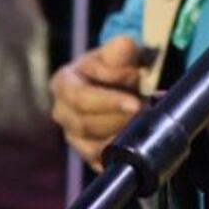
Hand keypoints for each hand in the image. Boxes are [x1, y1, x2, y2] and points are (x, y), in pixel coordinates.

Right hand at [51, 35, 145, 169]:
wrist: (121, 84)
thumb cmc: (116, 65)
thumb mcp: (119, 52)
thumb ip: (121, 50)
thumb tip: (125, 46)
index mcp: (63, 83)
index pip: (81, 97)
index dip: (109, 102)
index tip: (136, 104)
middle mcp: (62, 113)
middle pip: (87, 125)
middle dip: (119, 120)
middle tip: (146, 113)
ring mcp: (72, 137)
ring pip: (94, 147)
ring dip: (122, 137)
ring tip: (144, 124)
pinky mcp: (87, 155)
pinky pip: (102, 163)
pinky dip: (120, 155)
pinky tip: (136, 143)